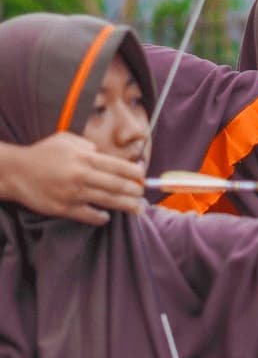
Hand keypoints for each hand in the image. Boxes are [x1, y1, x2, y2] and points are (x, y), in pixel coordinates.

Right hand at [0, 133, 145, 224]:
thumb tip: (106, 155)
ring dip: (126, 206)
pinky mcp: (64, 208)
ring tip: (138, 208)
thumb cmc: (43, 153)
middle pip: (117, 185)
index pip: (118, 166)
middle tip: (143, 193)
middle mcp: (82, 175)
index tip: (143, 176)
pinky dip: (101, 217)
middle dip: (134, 190)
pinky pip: (89, 215)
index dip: (135, 173)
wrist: (15, 172)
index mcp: (85, 157)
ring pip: (107, 201)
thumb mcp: (67, 140)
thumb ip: (89, 146)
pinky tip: (107, 216)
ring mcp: (73, 193)